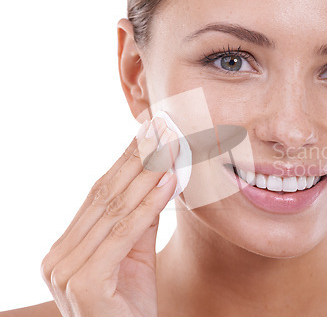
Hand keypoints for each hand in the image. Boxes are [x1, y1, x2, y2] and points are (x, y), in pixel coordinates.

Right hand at [41, 116, 178, 316]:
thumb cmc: (131, 307)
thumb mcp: (137, 257)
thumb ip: (140, 221)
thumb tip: (158, 178)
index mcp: (65, 248)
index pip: (99, 194)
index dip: (125, 161)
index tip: (147, 132)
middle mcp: (58, 257)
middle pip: (105, 196)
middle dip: (137, 158)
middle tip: (160, 126)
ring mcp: (65, 271)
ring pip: (115, 210)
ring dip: (147, 173)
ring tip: (170, 145)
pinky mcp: (84, 283)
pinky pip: (124, 233)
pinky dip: (149, 205)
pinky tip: (169, 180)